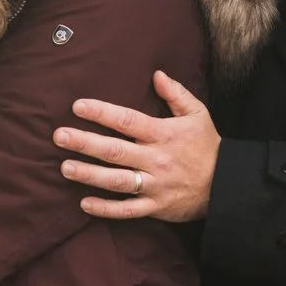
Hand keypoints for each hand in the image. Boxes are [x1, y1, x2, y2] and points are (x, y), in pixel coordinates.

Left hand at [54, 70, 217, 221]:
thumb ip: (176, 93)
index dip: (102, 113)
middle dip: (85, 143)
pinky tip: (84, 203)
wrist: (226, 184)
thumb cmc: (207, 146)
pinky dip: (106, 209)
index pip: (128, 121)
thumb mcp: (197, 114)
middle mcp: (156, 159)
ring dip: (89, 175)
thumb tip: (156, 74)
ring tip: (65, 167)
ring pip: (117, 181)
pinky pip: (128, 210)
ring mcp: (155, 185)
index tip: (78, 106)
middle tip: (59, 136)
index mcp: (163, 134)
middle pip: (115, 151)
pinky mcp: (156, 206)